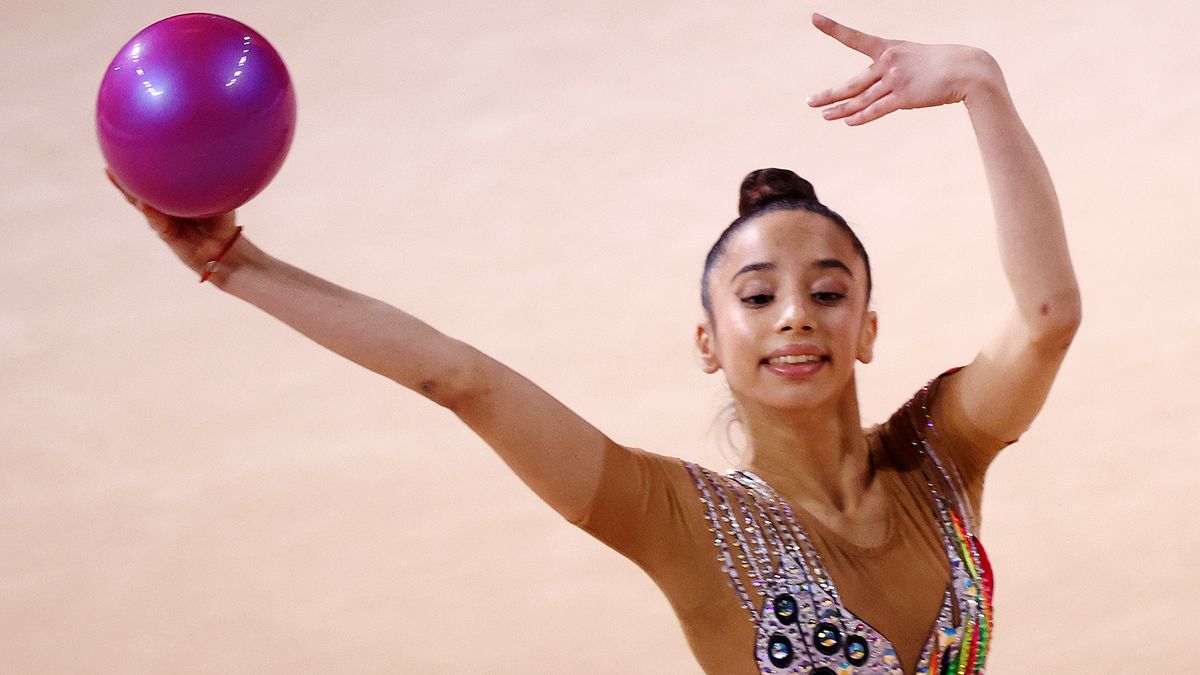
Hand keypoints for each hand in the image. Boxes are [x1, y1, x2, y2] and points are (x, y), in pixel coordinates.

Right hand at [106, 169, 240, 277]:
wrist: (225, 250)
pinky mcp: (166, 234)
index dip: (141, 167)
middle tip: (109, 160)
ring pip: (140, 203)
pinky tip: (143, 203)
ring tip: (112, 174)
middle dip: (123, 177)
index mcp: (174, 197)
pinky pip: (156, 220)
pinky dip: (150, 211)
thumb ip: (212, 183)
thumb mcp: (219, 200)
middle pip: (138, 190)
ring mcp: (162, 220)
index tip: (127, 149)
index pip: (154, 180)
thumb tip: (212, 159)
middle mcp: (164, 208)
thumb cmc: (223, 224)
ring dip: (127, 190)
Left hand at [806, 14, 1001, 124]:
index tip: (814, 18)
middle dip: (829, 94)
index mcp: (889, 48)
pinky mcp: (904, 97)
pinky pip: (877, 109)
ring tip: (823, 116)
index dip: (833, 28)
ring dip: (840, 110)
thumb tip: (873, 93)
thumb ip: (890, 73)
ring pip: (861, 99)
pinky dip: (861, 117)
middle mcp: (888, 62)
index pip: (855, 38)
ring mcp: (895, 80)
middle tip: (809, 101)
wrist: (967, 69)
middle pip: (852, 83)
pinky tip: (847, 122)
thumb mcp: (912, 59)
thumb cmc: (941, 64)